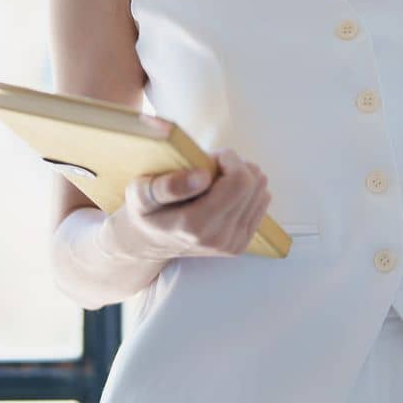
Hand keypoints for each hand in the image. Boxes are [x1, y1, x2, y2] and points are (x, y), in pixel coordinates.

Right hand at [100, 147, 272, 261]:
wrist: (149, 244)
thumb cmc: (145, 211)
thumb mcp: (140, 193)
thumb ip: (168, 184)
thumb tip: (203, 177)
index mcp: (195, 225)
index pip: (239, 182)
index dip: (229, 159)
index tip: (211, 157)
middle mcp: (218, 238)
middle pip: (253, 184)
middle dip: (237, 165)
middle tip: (214, 166)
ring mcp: (232, 245)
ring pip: (261, 191)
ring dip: (243, 177)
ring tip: (218, 180)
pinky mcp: (241, 245)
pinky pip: (262, 203)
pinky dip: (248, 191)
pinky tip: (226, 193)